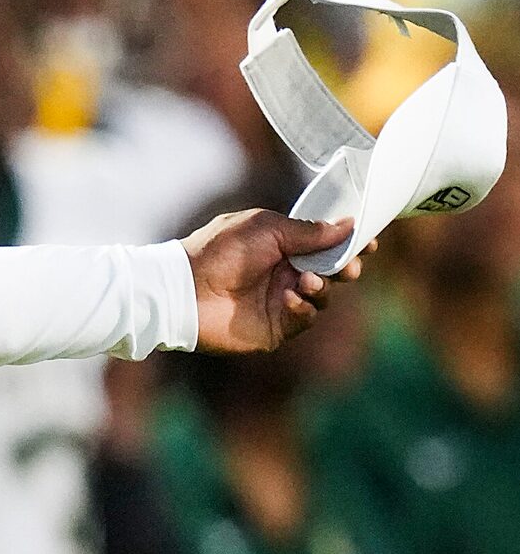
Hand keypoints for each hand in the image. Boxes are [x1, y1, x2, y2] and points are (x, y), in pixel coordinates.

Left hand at [183, 211, 361, 352]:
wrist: (184, 289)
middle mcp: (285, 273)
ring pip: (324, 296)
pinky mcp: (274, 328)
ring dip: (323, 288)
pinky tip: (289, 298)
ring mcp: (281, 301)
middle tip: (349, 266)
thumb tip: (348, 225)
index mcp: (283, 247)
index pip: (327, 245)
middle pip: (333, 272)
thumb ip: (307, 231)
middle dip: (347, 267)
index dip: (351, 244)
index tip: (368, 241)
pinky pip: (306, 319)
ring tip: (305, 281)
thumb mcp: (266, 228)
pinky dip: (305, 308)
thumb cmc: (218, 251)